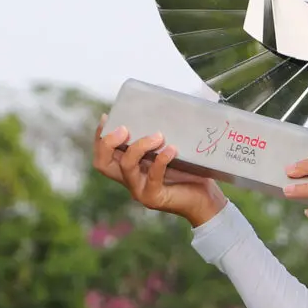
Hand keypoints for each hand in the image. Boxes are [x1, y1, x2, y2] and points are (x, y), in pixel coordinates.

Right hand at [92, 114, 227, 226]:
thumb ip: (162, 136)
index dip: (101, 136)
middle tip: (125, 129)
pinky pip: (152, 178)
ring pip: (126, 167)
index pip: (104, 153)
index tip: (109, 116)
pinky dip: (160, 161)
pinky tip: (171, 150)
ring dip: (139, 147)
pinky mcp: (154, 198)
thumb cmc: (191, 173)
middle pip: (102, 163)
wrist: (206, 200)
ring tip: (158, 136)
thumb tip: (169, 107)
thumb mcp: (172, 150)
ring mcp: (140, 190)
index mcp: (130, 167)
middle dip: (108, 142)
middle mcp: (130, 179)